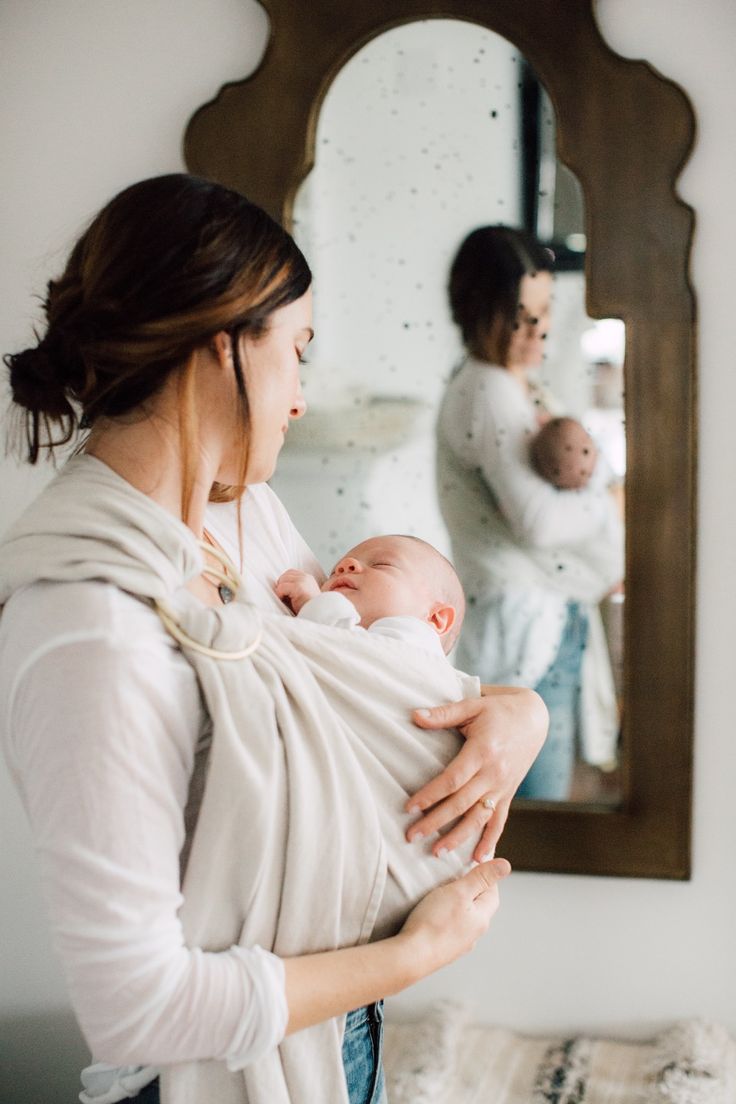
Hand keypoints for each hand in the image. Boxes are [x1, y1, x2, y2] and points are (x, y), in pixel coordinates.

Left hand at [274, 569, 320, 613]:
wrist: (317, 615)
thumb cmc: (307, 609)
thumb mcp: (300, 595)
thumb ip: (292, 587)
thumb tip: (276, 586)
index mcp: (308, 578)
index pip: (290, 573)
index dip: (285, 582)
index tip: (286, 594)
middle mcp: (306, 577)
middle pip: (285, 575)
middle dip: (282, 586)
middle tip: (284, 597)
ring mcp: (303, 581)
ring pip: (282, 580)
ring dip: (280, 590)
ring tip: (286, 600)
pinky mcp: (298, 587)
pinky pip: (281, 587)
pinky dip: (280, 594)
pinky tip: (286, 602)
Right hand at [399, 858, 510, 970]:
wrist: (412, 956)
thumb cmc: (435, 922)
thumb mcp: (459, 892)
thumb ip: (481, 878)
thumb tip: (505, 866)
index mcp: (482, 919)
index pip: (492, 892)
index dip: (485, 875)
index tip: (474, 863)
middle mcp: (474, 934)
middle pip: (478, 906)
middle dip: (470, 890)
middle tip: (455, 876)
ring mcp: (458, 945)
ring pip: (463, 918)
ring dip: (456, 906)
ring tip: (441, 895)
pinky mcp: (443, 950)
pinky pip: (450, 929)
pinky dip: (445, 919)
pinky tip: (432, 916)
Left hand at [405, 687, 547, 861]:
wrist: (534, 718)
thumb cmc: (499, 710)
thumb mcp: (472, 705)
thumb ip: (443, 714)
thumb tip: (414, 715)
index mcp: (483, 751)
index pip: (453, 780)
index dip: (431, 795)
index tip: (410, 807)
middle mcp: (495, 773)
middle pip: (462, 804)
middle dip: (436, 822)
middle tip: (412, 836)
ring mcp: (503, 786)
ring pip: (479, 818)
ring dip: (458, 837)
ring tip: (437, 853)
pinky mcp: (509, 793)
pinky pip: (499, 820)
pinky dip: (490, 840)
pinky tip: (478, 859)